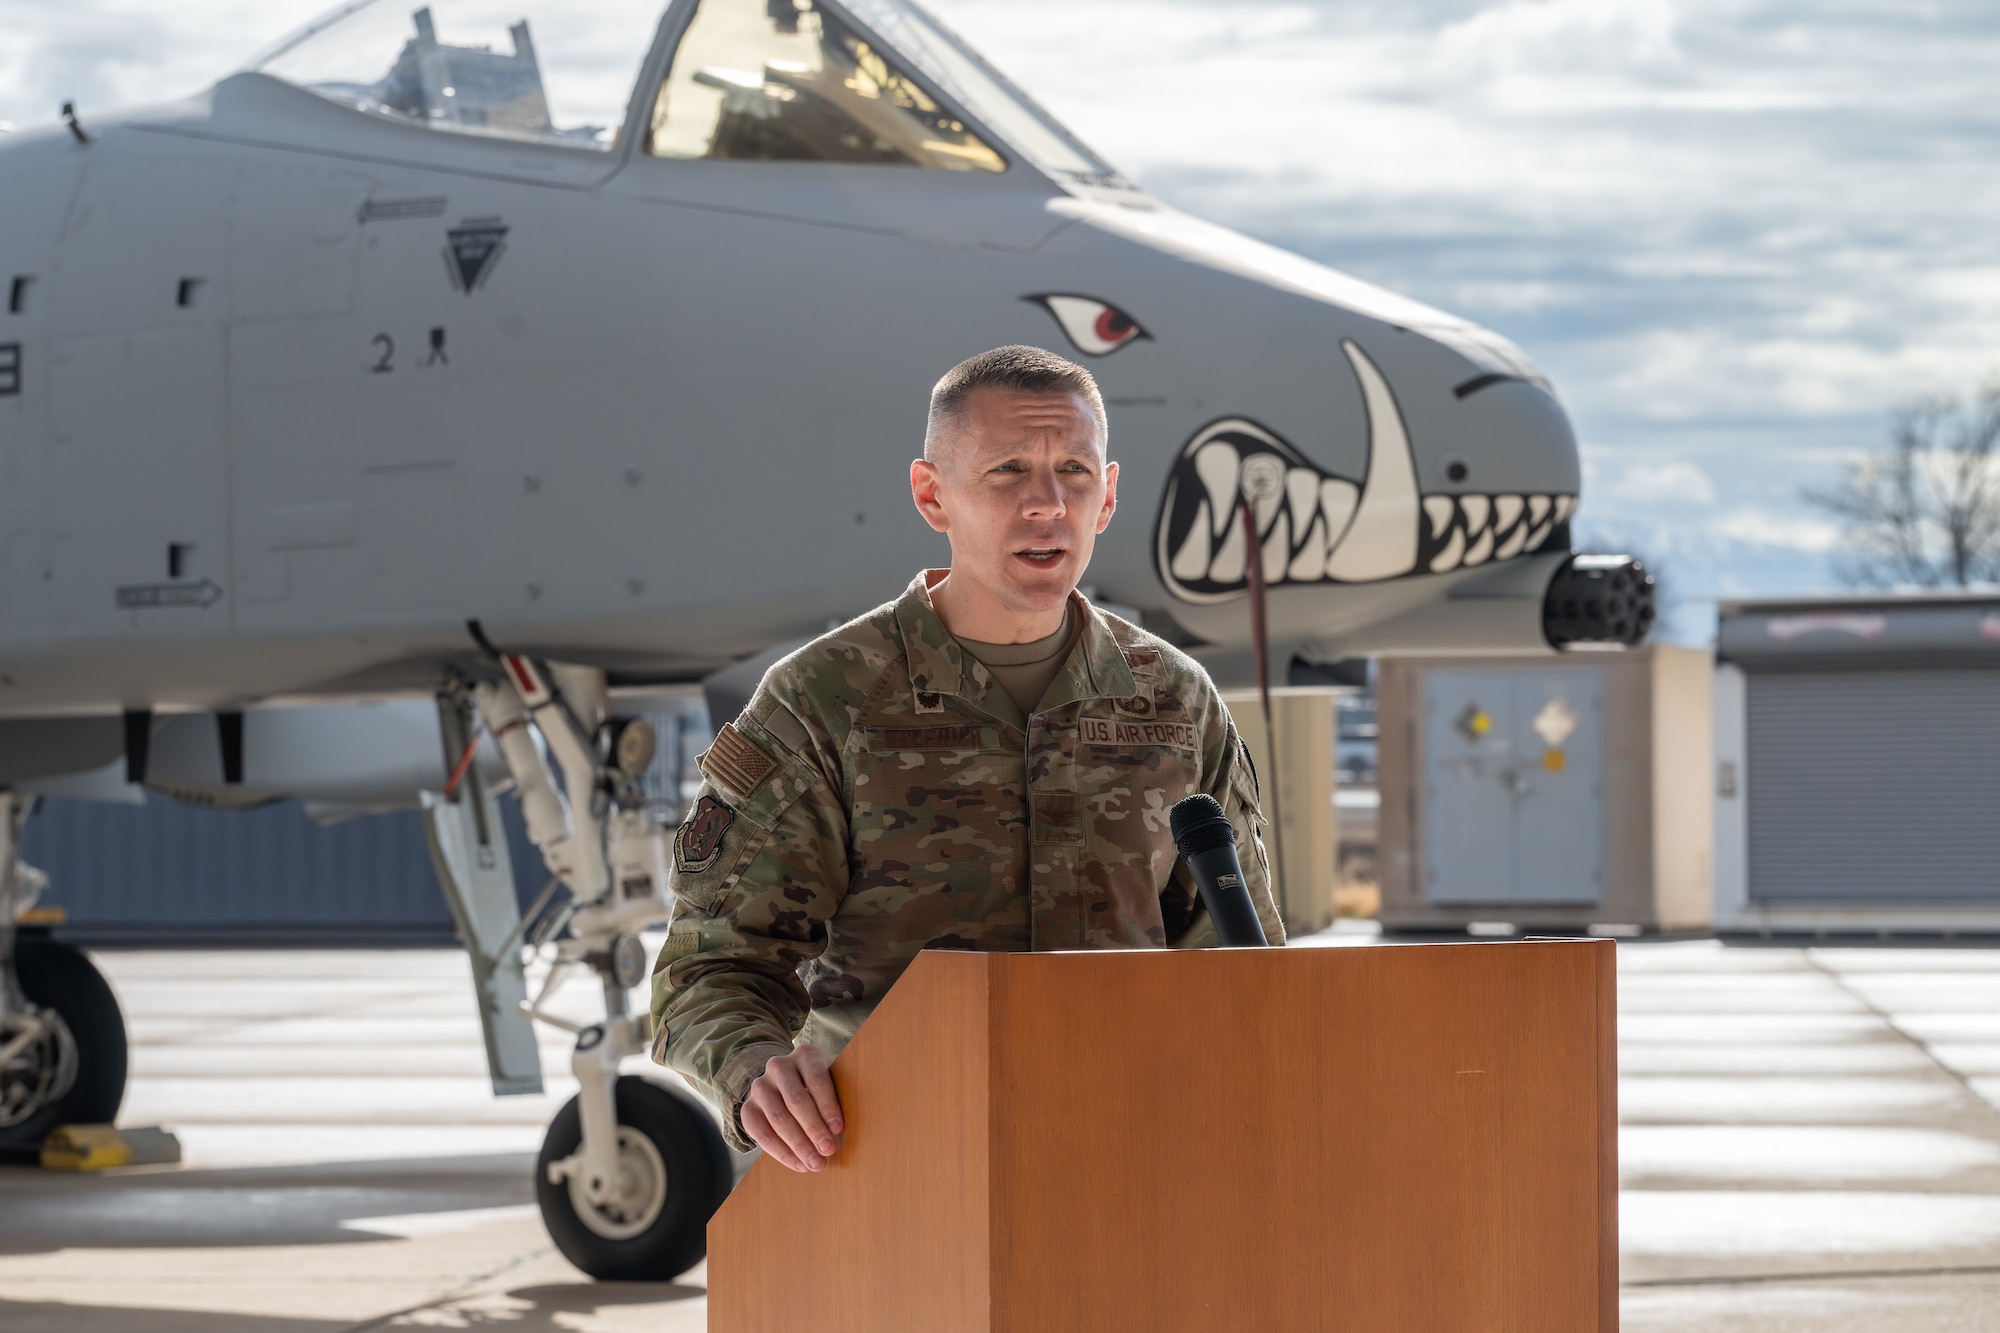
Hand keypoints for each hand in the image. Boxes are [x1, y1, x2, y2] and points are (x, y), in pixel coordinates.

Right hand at [741, 1045, 843, 1171]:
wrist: (785, 1082)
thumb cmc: (819, 1086)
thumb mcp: (831, 1080)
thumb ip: (836, 1097)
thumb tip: (841, 1131)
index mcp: (805, 1055)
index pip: (816, 1079)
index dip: (827, 1105)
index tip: (838, 1129)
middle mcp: (778, 1066)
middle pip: (796, 1100)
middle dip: (813, 1129)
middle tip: (828, 1151)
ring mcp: (760, 1086)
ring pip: (778, 1118)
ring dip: (798, 1145)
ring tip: (815, 1163)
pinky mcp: (748, 1107)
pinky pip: (761, 1133)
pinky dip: (781, 1152)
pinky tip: (798, 1164)